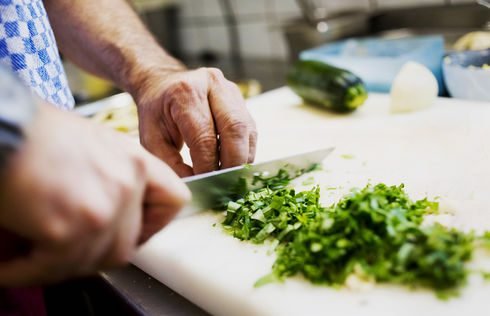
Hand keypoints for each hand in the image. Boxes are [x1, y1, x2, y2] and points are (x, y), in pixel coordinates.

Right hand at [0, 103, 189, 285]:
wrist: (2, 126)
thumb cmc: (35, 134)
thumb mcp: (95, 145)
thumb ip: (114, 179)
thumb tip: (109, 217)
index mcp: (135, 162)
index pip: (174, 201)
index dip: (153, 224)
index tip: (133, 232)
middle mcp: (127, 184)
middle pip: (127, 244)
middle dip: (92, 253)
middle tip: (64, 250)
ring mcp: (103, 209)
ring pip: (93, 261)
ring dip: (59, 264)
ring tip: (30, 254)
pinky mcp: (70, 230)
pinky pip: (55, 268)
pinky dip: (28, 272)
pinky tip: (10, 264)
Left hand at [134, 67, 257, 176]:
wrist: (163, 85)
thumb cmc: (157, 113)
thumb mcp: (152, 139)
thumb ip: (171, 164)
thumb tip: (196, 184)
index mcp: (186, 93)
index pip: (205, 137)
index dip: (208, 165)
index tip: (205, 184)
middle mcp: (213, 85)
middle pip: (234, 130)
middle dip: (231, 163)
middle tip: (223, 184)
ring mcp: (231, 91)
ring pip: (247, 130)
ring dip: (241, 159)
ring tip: (229, 176)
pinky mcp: (241, 100)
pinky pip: (250, 131)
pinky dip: (245, 152)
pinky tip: (233, 163)